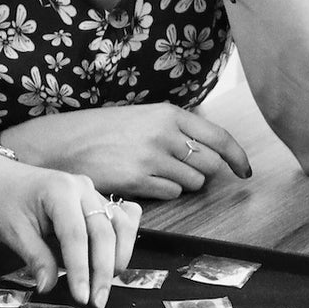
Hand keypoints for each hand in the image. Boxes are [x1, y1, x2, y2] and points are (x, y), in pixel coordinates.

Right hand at [0, 103, 249, 200]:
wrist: (63, 143)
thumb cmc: (102, 131)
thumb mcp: (141, 118)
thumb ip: (173, 129)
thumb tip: (207, 151)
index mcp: (168, 113)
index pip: (220, 137)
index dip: (238, 157)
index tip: (245, 171)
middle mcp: (165, 133)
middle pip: (211, 164)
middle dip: (205, 174)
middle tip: (185, 173)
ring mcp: (152, 157)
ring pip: (193, 183)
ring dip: (183, 184)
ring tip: (157, 175)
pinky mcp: (139, 180)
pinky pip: (171, 194)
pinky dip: (164, 192)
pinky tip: (144, 183)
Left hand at [0, 155, 143, 307]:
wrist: (0, 177)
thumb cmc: (5, 201)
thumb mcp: (13, 231)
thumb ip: (36, 258)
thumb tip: (49, 288)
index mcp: (59, 191)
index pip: (76, 236)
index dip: (80, 270)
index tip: (82, 298)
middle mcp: (82, 187)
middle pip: (104, 232)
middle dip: (103, 271)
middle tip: (97, 302)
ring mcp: (92, 192)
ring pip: (120, 225)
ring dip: (119, 257)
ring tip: (105, 285)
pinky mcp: (97, 199)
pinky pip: (122, 217)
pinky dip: (125, 238)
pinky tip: (118, 258)